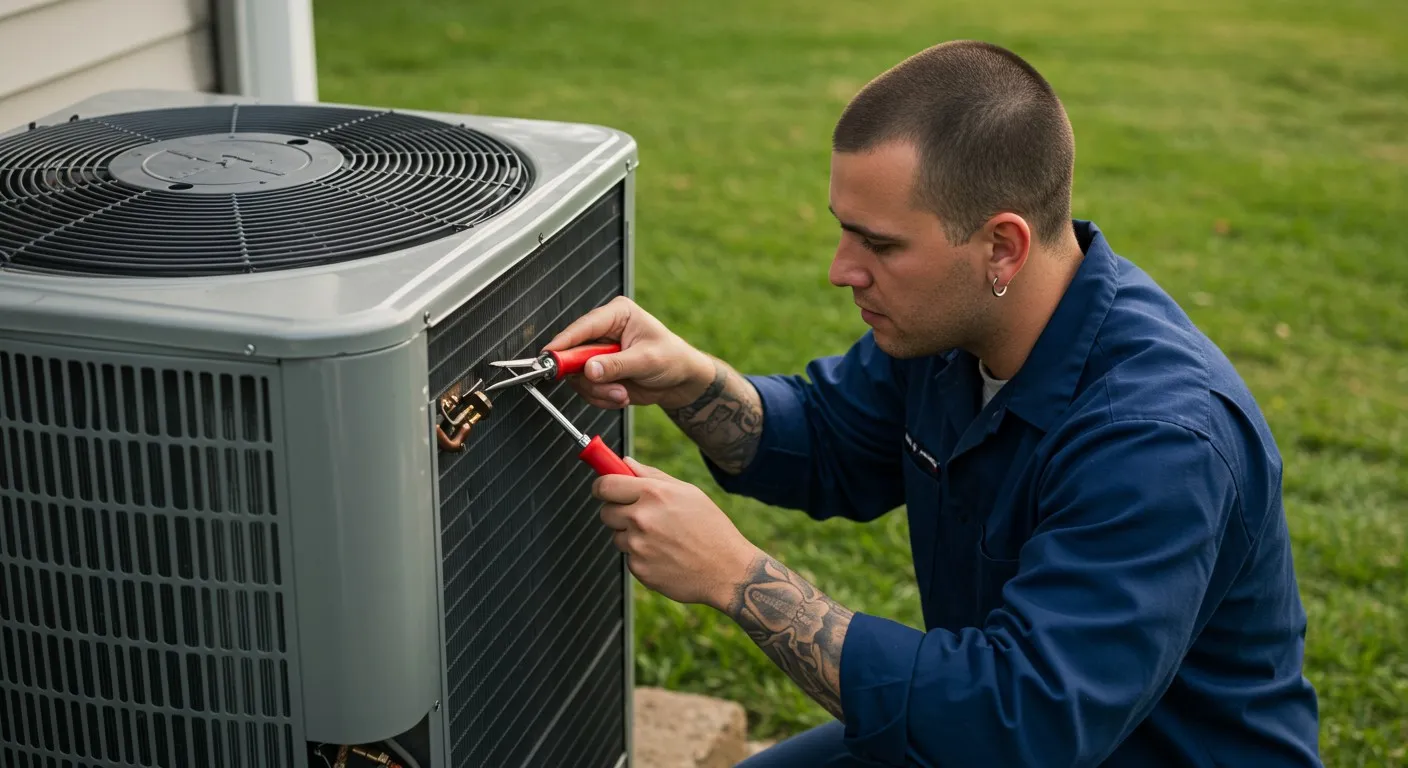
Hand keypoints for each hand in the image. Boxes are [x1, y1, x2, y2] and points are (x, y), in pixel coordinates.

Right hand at [544, 296, 715, 410]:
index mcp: (616, 315)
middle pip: (574, 353)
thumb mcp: (646, 360)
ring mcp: (598, 354)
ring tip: (621, 393)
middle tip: (607, 386)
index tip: (550, 356)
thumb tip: (589, 370)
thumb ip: (616, 365)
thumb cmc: (671, 359)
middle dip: (589, 376)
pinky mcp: (598, 372)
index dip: (565, 341)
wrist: (680, 381)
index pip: (583, 326)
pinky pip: (586, 389)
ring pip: (578, 376)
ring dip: (598, 391)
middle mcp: (603, 332)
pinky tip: (620, 395)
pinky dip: (601, 398)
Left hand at [594, 457, 760, 610]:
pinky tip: (665, 556)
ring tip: (662, 539)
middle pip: (605, 512)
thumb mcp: (688, 493)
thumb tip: (625, 462)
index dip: (601, 486)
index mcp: (653, 493)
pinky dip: (642, 556)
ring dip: (631, 536)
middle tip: (640, 516)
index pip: (605, 485)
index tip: (604, 489)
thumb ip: (652, 475)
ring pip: (617, 536)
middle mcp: (641, 518)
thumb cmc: (711, 528)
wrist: (727, 571)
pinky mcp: (639, 569)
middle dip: (617, 512)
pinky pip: (629, 557)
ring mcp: (638, 546)